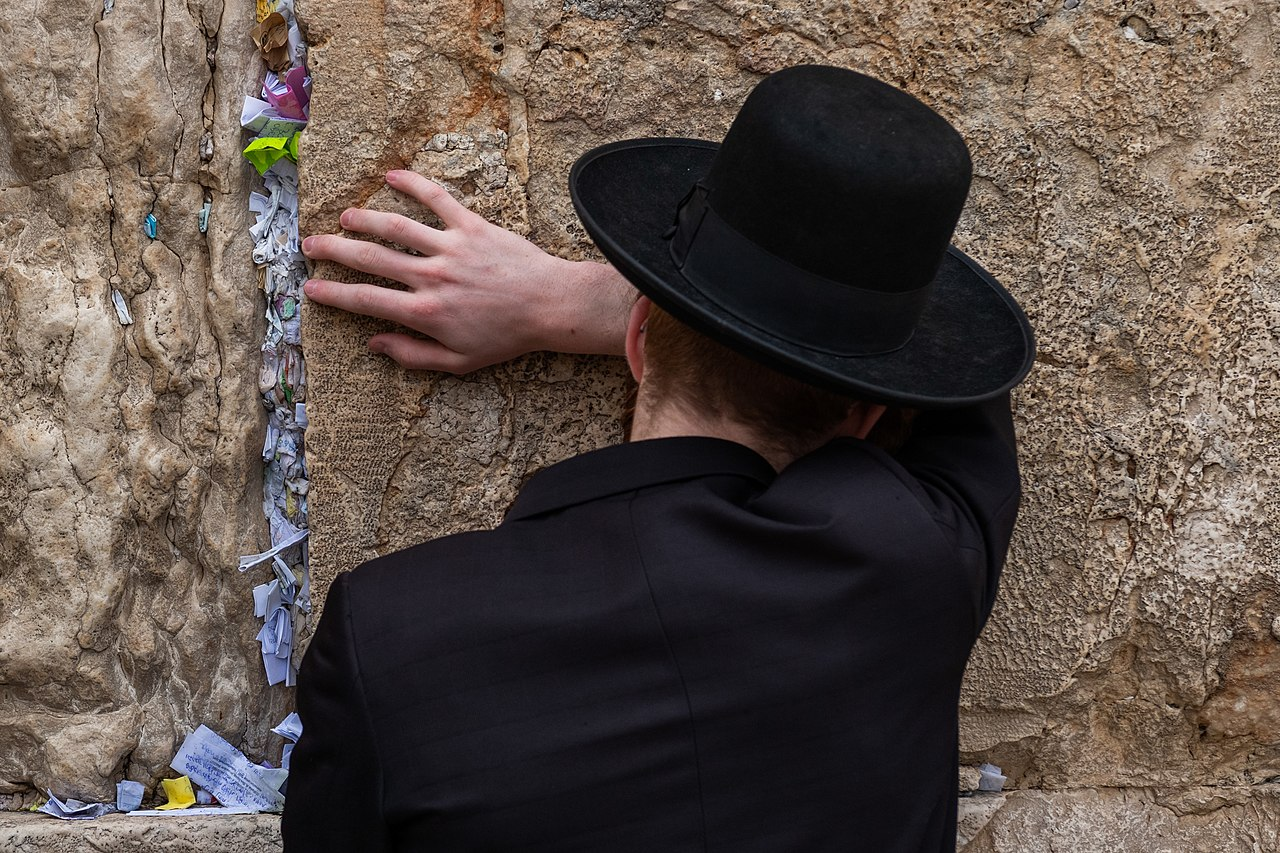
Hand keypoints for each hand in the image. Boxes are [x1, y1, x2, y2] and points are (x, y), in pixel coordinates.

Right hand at [301, 170, 633, 372]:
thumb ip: (413, 355)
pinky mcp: (471, 226)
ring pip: (395, 227)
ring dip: (364, 220)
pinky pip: (437, 200)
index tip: (311, 289)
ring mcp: (450, 248)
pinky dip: (414, 184)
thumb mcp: (459, 361)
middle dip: (334, 252)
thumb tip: (374, 344)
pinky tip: (392, 176)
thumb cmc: (507, 337)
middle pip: (369, 259)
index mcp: (424, 313)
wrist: (550, 306)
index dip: (334, 295)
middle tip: (310, 246)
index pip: (365, 301)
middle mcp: (430, 277)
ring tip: (343, 218)